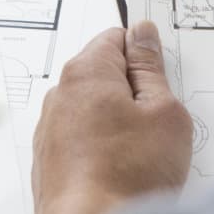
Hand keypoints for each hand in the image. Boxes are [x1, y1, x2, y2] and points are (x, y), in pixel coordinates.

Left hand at [32, 22, 192, 213]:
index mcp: (86, 72)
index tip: (161, 73)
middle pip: (104, 75)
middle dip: (133, 92)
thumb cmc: (129, 177)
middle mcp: (61, 94)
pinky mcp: (50, 158)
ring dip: (118, 122)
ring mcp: (51, 128)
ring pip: (94, 109)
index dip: (145, 54)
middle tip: (158, 120)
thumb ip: (152, 69)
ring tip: (142, 153)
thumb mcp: (164, 113)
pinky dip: (102, 147)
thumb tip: (144, 35)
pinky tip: (122, 170)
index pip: (117, 38)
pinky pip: (82, 138)